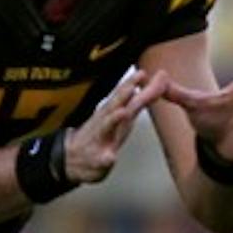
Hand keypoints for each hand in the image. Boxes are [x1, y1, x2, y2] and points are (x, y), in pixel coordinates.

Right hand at [63, 68, 168, 185]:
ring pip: (106, 128)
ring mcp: (100, 140)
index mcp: (115, 112)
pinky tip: (111, 157)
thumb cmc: (103, 134)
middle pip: (114, 105)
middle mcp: (106, 122)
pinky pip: (102, 160)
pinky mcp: (97, 160)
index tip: (143, 72)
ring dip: (113, 119)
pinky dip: (106, 158)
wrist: (73, 158)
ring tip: (122, 113)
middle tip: (133, 84)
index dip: (133, 83)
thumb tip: (160, 80)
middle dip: (123, 94)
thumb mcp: (125, 114)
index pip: (125, 95)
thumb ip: (143, 99)